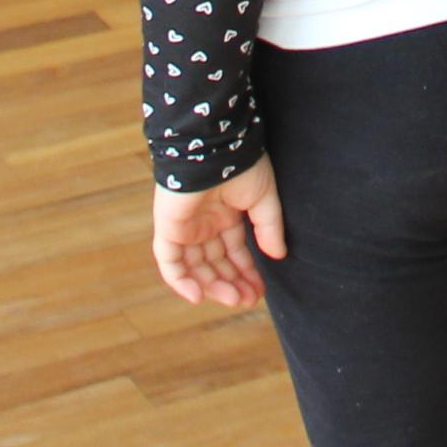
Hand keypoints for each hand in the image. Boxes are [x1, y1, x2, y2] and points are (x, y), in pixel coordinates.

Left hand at [152, 162, 285, 309]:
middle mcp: (204, 223)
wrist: (215, 146)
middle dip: (232, 283)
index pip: (234, 251)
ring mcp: (185, 226)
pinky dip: (180, 281)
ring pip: (195, 267)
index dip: (246, 271)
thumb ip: (269, 228)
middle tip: (248, 300)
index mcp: (225, 214)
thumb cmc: (240, 164)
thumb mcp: (263, 198)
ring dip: (212, 286)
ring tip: (234, 299)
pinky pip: (170, 262)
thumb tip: (279, 255)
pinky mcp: (168, 228)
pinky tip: (199, 296)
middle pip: (215, 263)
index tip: (260, 289)